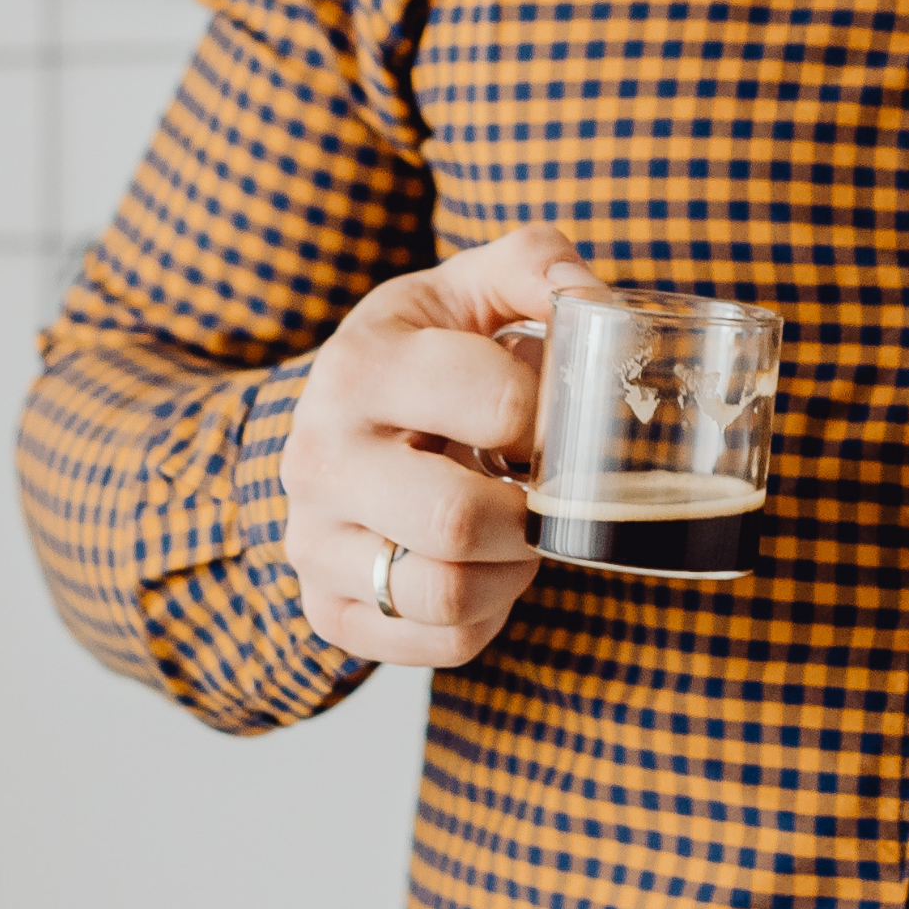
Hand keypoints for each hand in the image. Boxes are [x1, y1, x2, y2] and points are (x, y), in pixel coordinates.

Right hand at [280, 221, 595, 669]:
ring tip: (516, 530)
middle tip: (541, 489)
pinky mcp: (328, 609)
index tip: (547, 418)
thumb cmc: (423, 347)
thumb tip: (596, 300)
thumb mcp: (466, 287)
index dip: (550, 417)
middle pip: (457, 520)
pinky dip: (486, 617)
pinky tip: (483, 568)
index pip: (495, 405)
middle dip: (530, 513)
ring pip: (444, 595)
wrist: (336, 417)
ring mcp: (313, 543)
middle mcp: (318, 459)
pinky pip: (436, 645)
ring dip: (511, 571)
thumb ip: (535, 264)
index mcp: (358, 367)